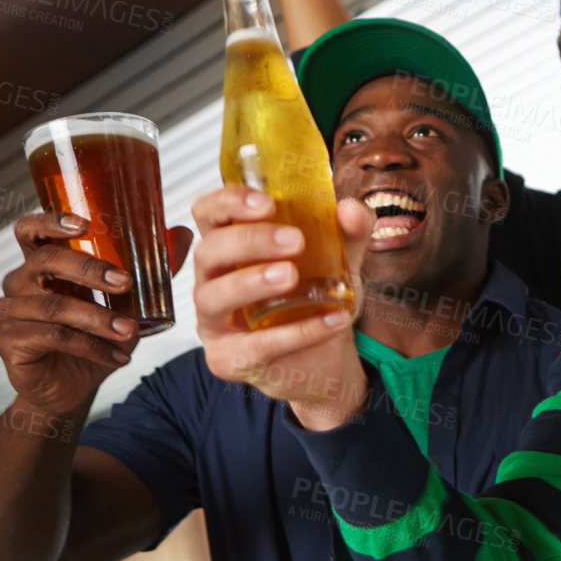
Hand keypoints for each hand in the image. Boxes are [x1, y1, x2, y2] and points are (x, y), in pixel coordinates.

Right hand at [0, 212, 193, 413]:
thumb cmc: (96, 335)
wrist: (75, 386)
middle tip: (126, 283)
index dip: (50, 221)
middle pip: (45, 261)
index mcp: (42, 264)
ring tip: (130, 330)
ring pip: (53, 306)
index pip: (31, 230)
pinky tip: (117, 356)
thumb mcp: (128, 301)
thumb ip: (152, 269)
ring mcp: (10, 312)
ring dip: (97, 318)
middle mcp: (20, 282)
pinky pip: (52, 338)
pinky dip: (91, 347)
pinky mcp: (10, 342)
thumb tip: (181, 234)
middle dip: (89, 269)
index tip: (84, 225)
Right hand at [189, 184, 370, 427]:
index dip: (228, 202)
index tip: (268, 202)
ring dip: (251, 282)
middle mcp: (212, 281)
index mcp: (230, 248)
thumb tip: (352, 209)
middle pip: (208, 251)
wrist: (328, 357)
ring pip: (212, 297)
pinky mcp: (227, 358)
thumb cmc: (317, 300)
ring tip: (291, 277)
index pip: (208, 213)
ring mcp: (213, 322)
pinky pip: (253, 346)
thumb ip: (349, 234)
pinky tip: (331, 320)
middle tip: (294, 241)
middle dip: (248, 241)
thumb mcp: (339, 261)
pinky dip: (295, 332)